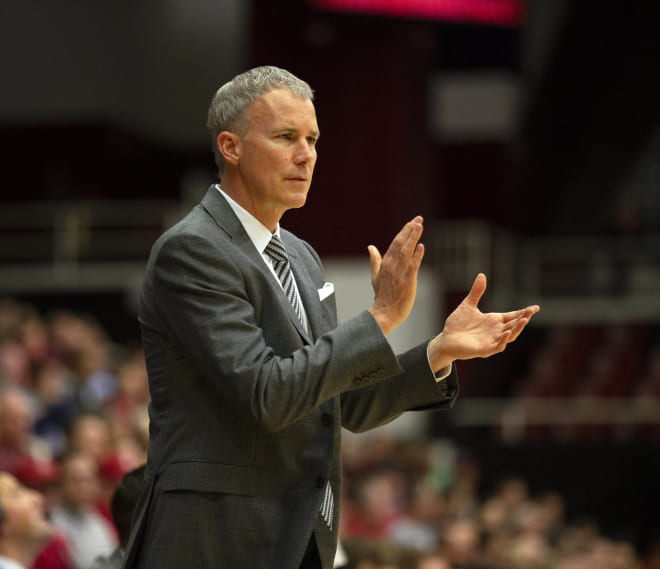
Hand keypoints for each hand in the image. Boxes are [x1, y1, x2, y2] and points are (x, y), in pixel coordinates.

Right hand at [368, 216, 424, 335]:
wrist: (384, 313)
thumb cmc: (382, 296)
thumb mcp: (376, 276)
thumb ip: (375, 260)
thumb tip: (370, 247)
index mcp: (385, 263)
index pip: (395, 243)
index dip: (404, 231)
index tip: (412, 222)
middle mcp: (392, 265)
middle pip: (401, 244)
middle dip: (410, 230)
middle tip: (418, 218)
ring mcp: (399, 273)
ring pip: (406, 252)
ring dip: (412, 238)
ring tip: (419, 225)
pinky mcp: (407, 281)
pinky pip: (412, 266)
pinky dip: (417, 256)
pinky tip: (421, 246)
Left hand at [429, 273, 539, 369]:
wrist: (446, 339)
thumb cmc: (457, 324)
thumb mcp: (468, 305)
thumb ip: (477, 292)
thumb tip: (482, 275)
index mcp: (494, 321)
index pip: (513, 316)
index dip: (524, 312)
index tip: (535, 307)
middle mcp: (496, 331)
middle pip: (514, 325)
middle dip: (524, 318)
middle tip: (532, 311)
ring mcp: (491, 341)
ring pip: (510, 336)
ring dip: (517, 329)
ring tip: (524, 320)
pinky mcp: (485, 350)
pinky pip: (497, 346)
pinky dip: (503, 340)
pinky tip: (506, 332)